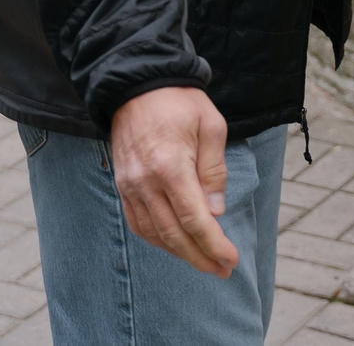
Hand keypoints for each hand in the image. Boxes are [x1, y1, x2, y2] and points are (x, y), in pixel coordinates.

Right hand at [109, 86, 237, 277]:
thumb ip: (214, 170)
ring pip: (155, 234)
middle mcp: (146, 182)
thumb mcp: (211, 125)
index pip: (195, 220)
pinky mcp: (122, 185)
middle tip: (223, 270)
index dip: (214, 245)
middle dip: (201, 258)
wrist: (136, 84)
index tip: (231, 259)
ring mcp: (130, 186)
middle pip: (174, 235)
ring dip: (180, 254)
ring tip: (204, 262)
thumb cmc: (179, 101)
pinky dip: (157, 240)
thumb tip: (216, 212)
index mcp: (171, 166)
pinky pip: (138, 224)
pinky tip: (175, 245)